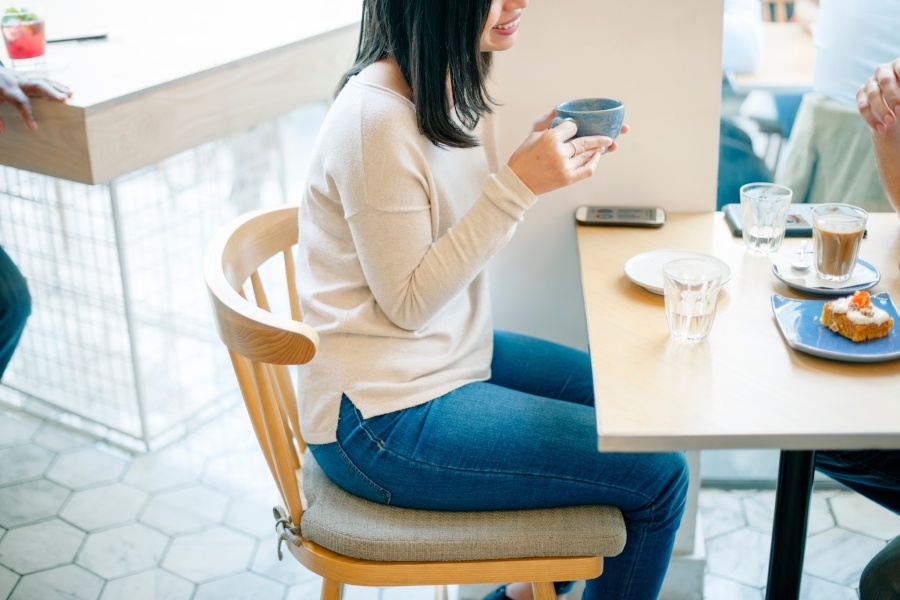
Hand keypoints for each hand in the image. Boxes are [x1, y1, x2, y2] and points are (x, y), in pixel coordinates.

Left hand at [0, 66, 71, 133]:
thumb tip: (2, 130)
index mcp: (6, 88)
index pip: (20, 101)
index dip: (28, 114)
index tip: (35, 127)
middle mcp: (17, 81)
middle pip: (36, 85)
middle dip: (51, 92)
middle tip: (65, 99)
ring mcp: (23, 78)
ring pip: (42, 81)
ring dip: (57, 88)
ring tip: (70, 95)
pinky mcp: (27, 78)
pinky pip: (43, 80)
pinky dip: (55, 85)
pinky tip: (66, 90)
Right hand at [507, 107, 628, 195]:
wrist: (518, 182)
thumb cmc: (523, 158)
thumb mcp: (533, 135)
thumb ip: (548, 123)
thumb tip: (559, 111)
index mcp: (550, 138)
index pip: (572, 126)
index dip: (574, 126)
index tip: (575, 127)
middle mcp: (560, 151)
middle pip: (585, 141)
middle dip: (599, 138)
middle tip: (609, 137)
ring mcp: (565, 166)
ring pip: (588, 154)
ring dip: (597, 149)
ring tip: (602, 146)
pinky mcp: (567, 178)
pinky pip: (588, 169)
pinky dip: (594, 162)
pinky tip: (596, 157)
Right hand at [856, 58, 899, 132]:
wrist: (897, 112)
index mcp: (898, 65)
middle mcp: (884, 71)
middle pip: (886, 81)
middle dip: (893, 97)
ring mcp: (871, 82)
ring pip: (873, 94)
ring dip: (882, 110)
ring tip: (891, 123)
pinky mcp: (861, 94)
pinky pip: (863, 106)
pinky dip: (871, 119)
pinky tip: (881, 128)